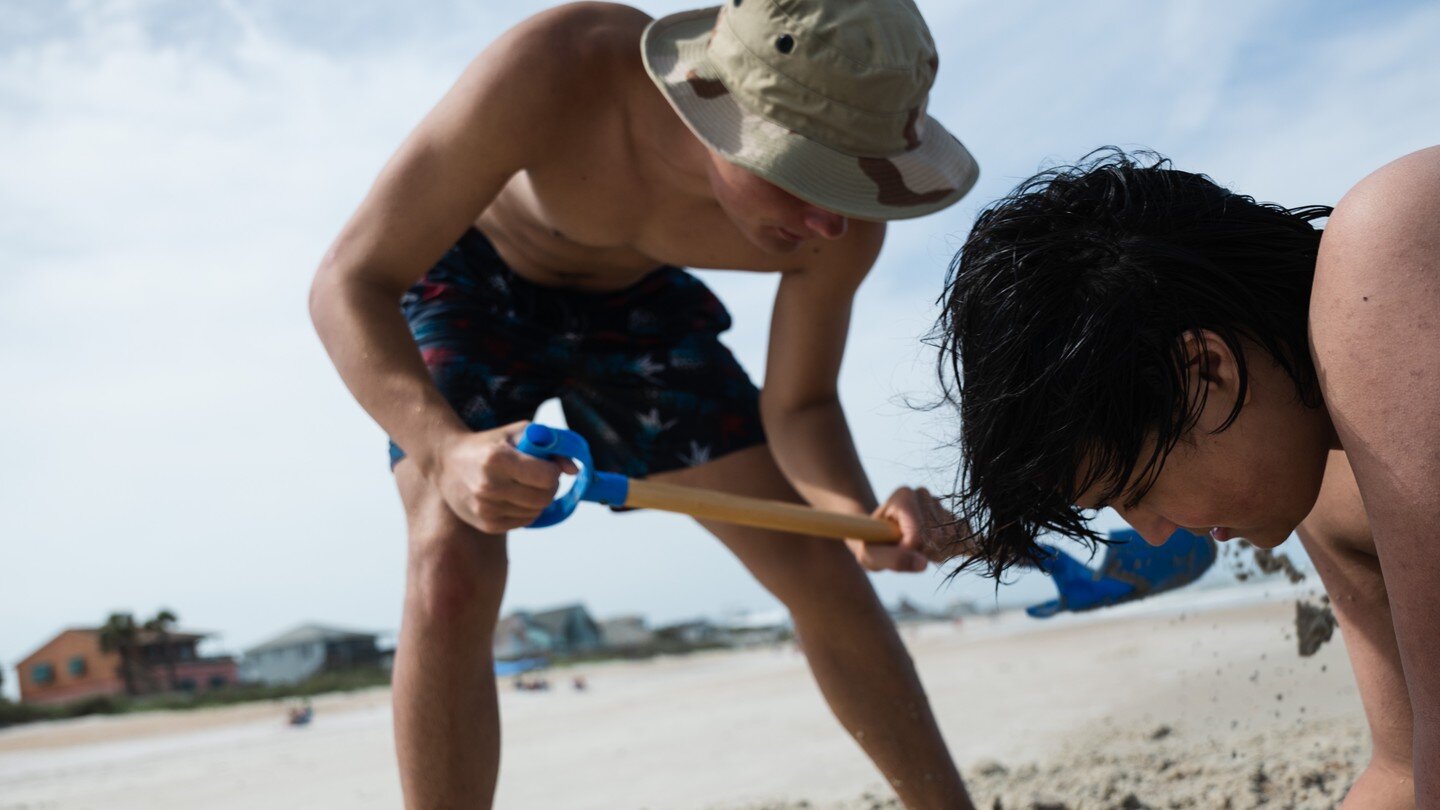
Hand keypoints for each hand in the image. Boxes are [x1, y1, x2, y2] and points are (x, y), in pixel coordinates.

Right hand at [431, 421, 578, 534]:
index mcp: (497, 459)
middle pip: (544, 497)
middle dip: (550, 486)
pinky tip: (514, 496)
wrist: (446, 463)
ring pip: (536, 511)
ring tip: (524, 484)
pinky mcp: (486, 524)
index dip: (553, 471)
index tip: (547, 465)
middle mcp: (489, 486)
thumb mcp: (517, 433)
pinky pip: (524, 522)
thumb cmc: (488, 444)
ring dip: (539, 499)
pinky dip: (527, 510)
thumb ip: (550, 446)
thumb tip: (574, 470)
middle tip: (541, 477)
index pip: (546, 477)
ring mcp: (486, 508)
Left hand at [848, 487, 961, 572]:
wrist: (880, 536)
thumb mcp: (870, 556)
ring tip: (918, 548)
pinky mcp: (954, 516)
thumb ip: (892, 560)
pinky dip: (953, 551)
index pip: (919, 534)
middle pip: (938, 537)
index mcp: (903, 497)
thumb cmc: (872, 544)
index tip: (894, 550)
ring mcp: (940, 504)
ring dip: (938, 554)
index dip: (908, 551)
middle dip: (924, 553)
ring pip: (953, 539)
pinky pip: (966, 538)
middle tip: (906, 550)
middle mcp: (924, 495)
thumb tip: (923, 564)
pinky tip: (937, 549)